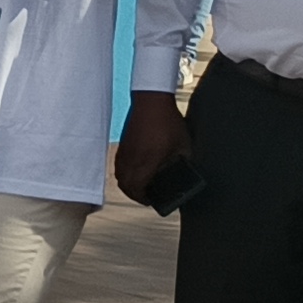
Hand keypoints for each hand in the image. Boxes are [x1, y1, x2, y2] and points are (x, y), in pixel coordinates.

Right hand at [114, 90, 186, 206]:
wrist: (151, 102)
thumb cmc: (168, 122)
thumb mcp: (182, 144)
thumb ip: (182, 161)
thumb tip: (183, 173)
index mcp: (147, 161)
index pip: (137, 188)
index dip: (142, 198)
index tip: (151, 200)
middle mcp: (132, 159)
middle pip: (124, 185)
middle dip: (134, 194)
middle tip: (145, 196)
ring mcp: (124, 152)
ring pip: (119, 176)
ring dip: (128, 184)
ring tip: (140, 185)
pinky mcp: (122, 145)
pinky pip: (119, 166)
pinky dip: (124, 173)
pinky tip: (135, 170)